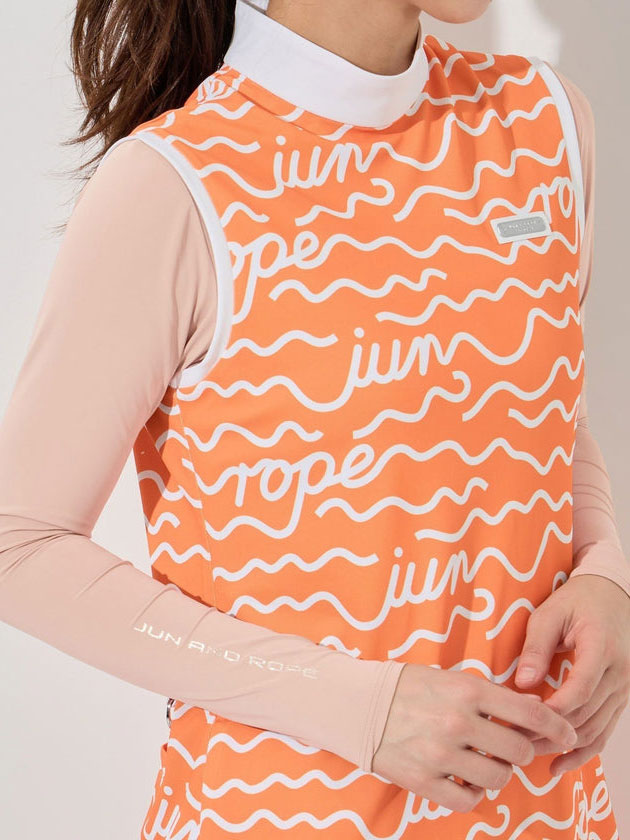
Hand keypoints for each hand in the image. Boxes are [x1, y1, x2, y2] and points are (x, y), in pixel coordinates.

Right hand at [371, 662, 577, 812]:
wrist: (357, 704)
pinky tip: (463, 779)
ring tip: (482, 762)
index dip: (556, 726)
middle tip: (508, 747)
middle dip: (520, 751)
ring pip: (498, 779)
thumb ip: (489, 695)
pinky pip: (468, 800)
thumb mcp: (450, 677)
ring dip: (497, 773)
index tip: (567, 734)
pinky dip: (472, 793)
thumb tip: (530, 709)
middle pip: (519, 751)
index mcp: (467, 691)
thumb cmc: (408, 686)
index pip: (529, 713)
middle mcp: (457, 722)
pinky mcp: (423, 780)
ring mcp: (440, 754)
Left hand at [513, 574, 629, 775]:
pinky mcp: (619, 698)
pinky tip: (558, 765)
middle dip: (549, 733)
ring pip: (595, 730)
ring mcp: (623, 689)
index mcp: (601, 648)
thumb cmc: (577, 600)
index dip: (552, 711)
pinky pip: (604, 732)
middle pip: (586, 715)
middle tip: (512, 740)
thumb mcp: (550, 613)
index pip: (580, 690)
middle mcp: (619, 674)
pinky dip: (582, 752)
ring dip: (562, 746)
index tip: (520, 721)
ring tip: (526, 753)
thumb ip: (536, 647)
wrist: (612, 595)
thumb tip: (523, 684)